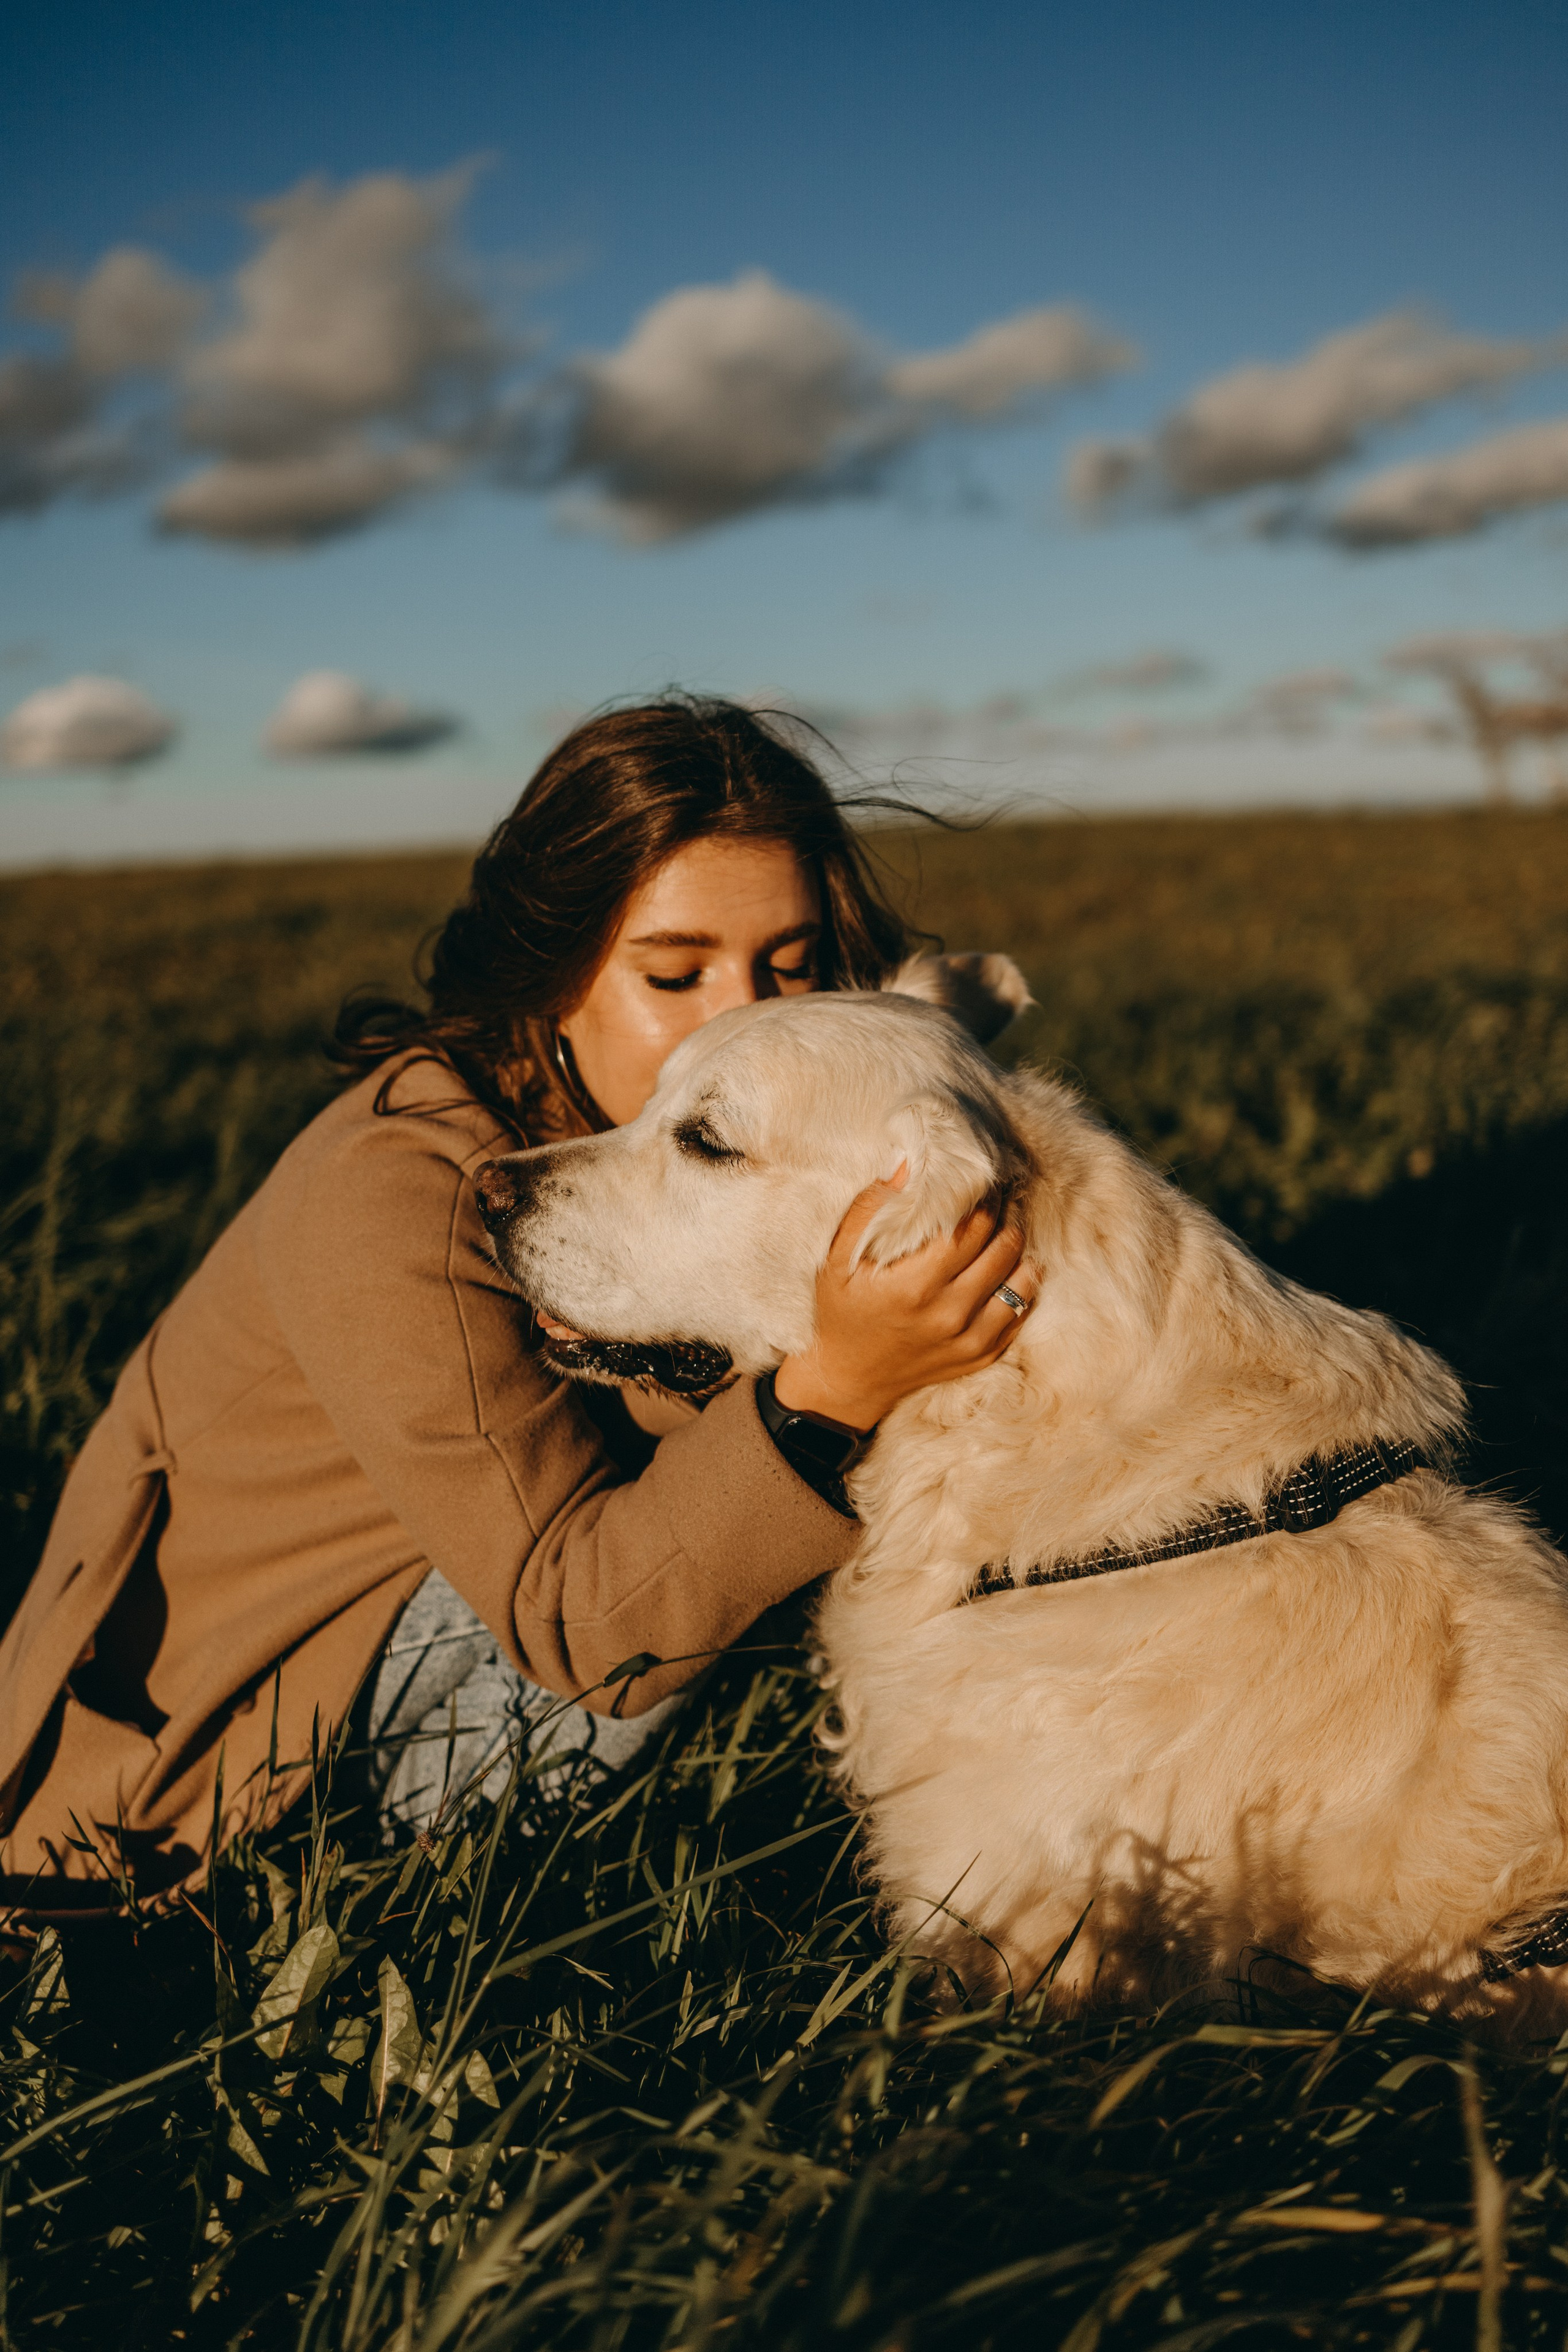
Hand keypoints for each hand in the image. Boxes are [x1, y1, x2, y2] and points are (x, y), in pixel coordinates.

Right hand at [773, 1173, 1035, 1430]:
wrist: (849, 1378)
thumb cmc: (841, 1312)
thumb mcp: (837, 1261)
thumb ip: (869, 1209)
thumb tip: (905, 1165)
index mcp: (913, 1287)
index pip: (968, 1229)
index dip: (979, 1201)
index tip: (978, 1184)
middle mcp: (948, 1314)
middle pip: (1000, 1249)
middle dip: (1002, 1218)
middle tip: (997, 1200)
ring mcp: (969, 1339)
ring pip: (1021, 1281)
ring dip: (1018, 1250)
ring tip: (1005, 1231)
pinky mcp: (980, 1355)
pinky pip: (1019, 1313)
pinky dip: (1020, 1287)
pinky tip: (1009, 1268)